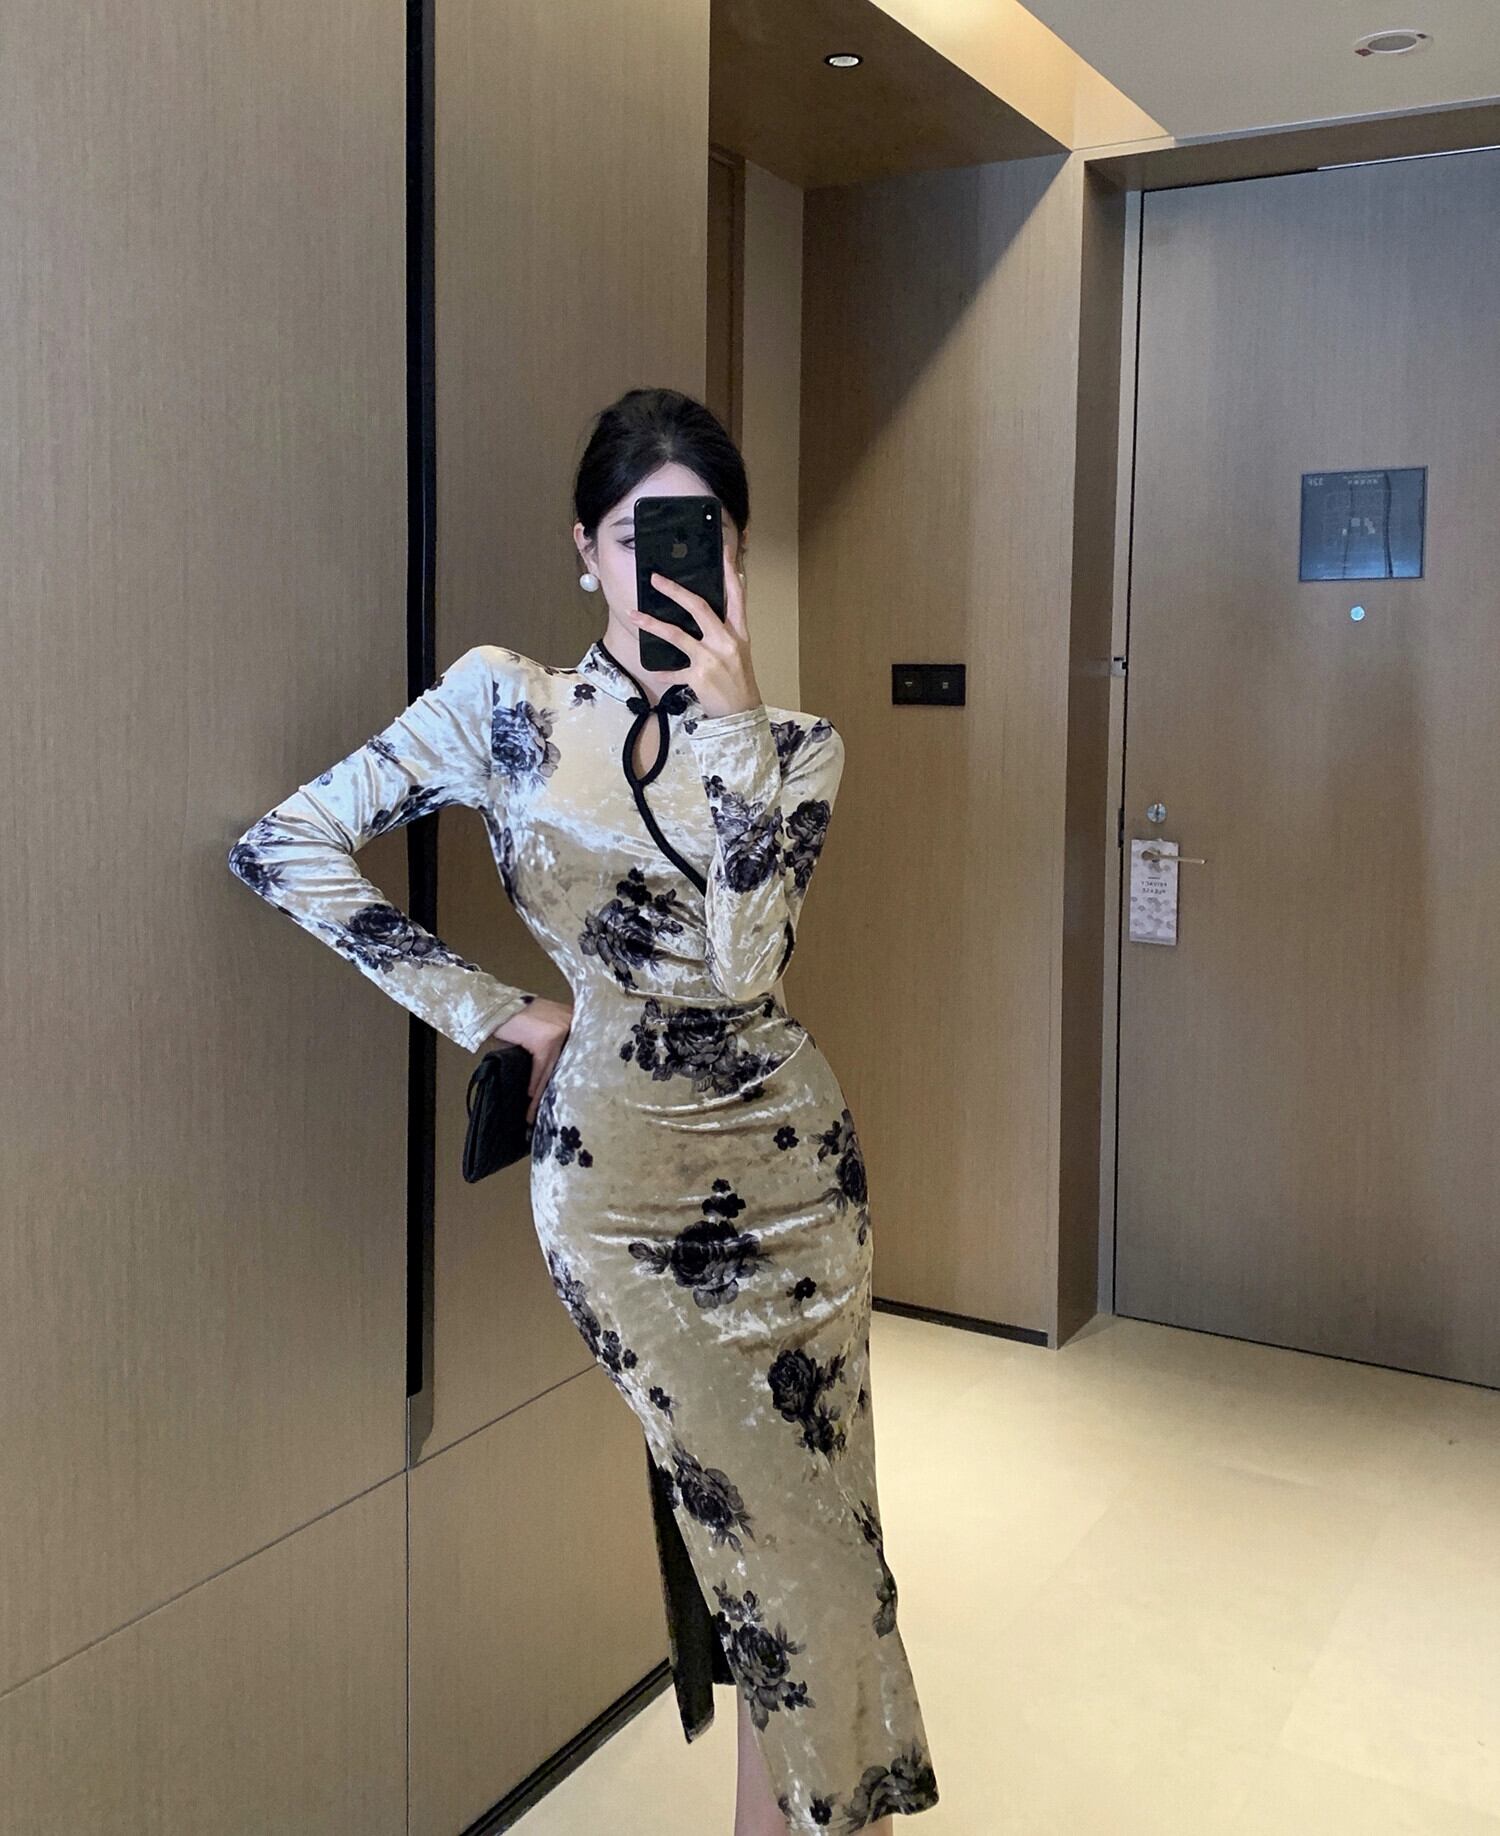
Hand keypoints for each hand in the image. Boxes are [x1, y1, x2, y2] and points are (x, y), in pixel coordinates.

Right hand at [485, 996, 573, 1123]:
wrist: (496, 1006)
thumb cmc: (517, 1016)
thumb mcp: (543, 1024)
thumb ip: (556, 1039)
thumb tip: (560, 1070)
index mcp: (572, 1018)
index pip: (572, 1053)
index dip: (566, 1075)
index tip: (565, 1094)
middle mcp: (570, 1023)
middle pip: (564, 1063)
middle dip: (556, 1087)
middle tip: (548, 1109)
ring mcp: (560, 1031)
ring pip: (552, 1069)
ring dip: (542, 1092)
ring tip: (533, 1111)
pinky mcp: (546, 1041)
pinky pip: (541, 1068)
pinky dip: (535, 1084)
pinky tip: (529, 1097)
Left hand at [625, 542, 761, 719]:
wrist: (741, 713)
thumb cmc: (739, 680)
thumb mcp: (740, 649)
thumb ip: (729, 625)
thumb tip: (724, 601)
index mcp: (738, 632)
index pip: (736, 595)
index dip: (729, 572)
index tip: (722, 551)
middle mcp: (725, 642)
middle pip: (698, 607)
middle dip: (675, 590)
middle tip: (656, 579)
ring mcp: (710, 659)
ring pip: (677, 635)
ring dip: (653, 624)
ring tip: (634, 615)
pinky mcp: (698, 677)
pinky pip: (673, 672)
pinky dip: (663, 672)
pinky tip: (653, 670)